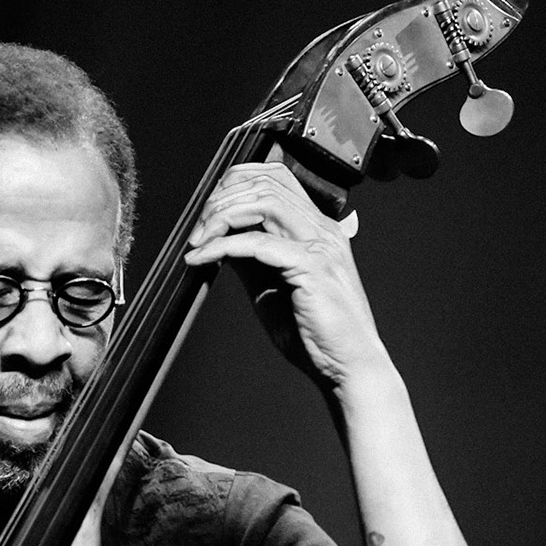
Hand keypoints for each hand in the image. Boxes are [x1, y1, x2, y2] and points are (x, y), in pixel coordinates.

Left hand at [183, 162, 386, 389]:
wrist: (349, 368)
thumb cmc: (316, 335)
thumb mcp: (271, 287)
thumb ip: (250, 259)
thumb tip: (218, 239)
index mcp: (318, 230)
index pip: (277, 178)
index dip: (237, 181)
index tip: (208, 209)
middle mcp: (323, 229)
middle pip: (266, 183)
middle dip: (222, 200)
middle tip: (197, 230)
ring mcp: (320, 245)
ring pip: (264, 202)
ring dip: (222, 216)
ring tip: (198, 241)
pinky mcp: (312, 266)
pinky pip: (258, 243)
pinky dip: (222, 246)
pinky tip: (203, 259)